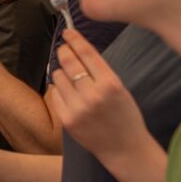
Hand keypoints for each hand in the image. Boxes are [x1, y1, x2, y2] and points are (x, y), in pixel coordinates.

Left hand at [47, 29, 148, 164]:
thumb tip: (78, 50)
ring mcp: (78, 108)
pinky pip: (56, 94)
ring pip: (58, 77)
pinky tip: (70, 96)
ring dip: (62, 73)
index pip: (87, 53)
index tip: (67, 32)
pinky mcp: (67, 119)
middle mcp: (93, 95)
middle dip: (63, 51)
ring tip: (72, 80)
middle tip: (63, 48)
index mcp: (111, 84)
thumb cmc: (125, 116)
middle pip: (69, 62)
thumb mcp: (120, 89)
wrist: (125, 149)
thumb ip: (100, 72)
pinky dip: (60, 91)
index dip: (75, 39)